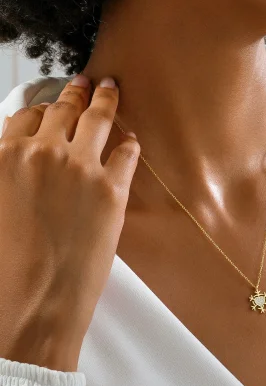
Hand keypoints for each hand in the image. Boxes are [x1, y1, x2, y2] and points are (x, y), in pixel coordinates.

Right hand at [0, 75, 139, 371]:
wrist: (34, 303)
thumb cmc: (6, 266)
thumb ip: (8, 174)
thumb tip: (18, 160)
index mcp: (6, 156)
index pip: (28, 116)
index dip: (43, 108)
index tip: (52, 104)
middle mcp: (43, 153)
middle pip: (63, 109)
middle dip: (75, 92)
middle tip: (85, 82)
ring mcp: (80, 168)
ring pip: (96, 118)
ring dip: (105, 99)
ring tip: (110, 88)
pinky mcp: (112, 189)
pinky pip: (126, 153)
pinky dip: (130, 143)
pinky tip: (132, 139)